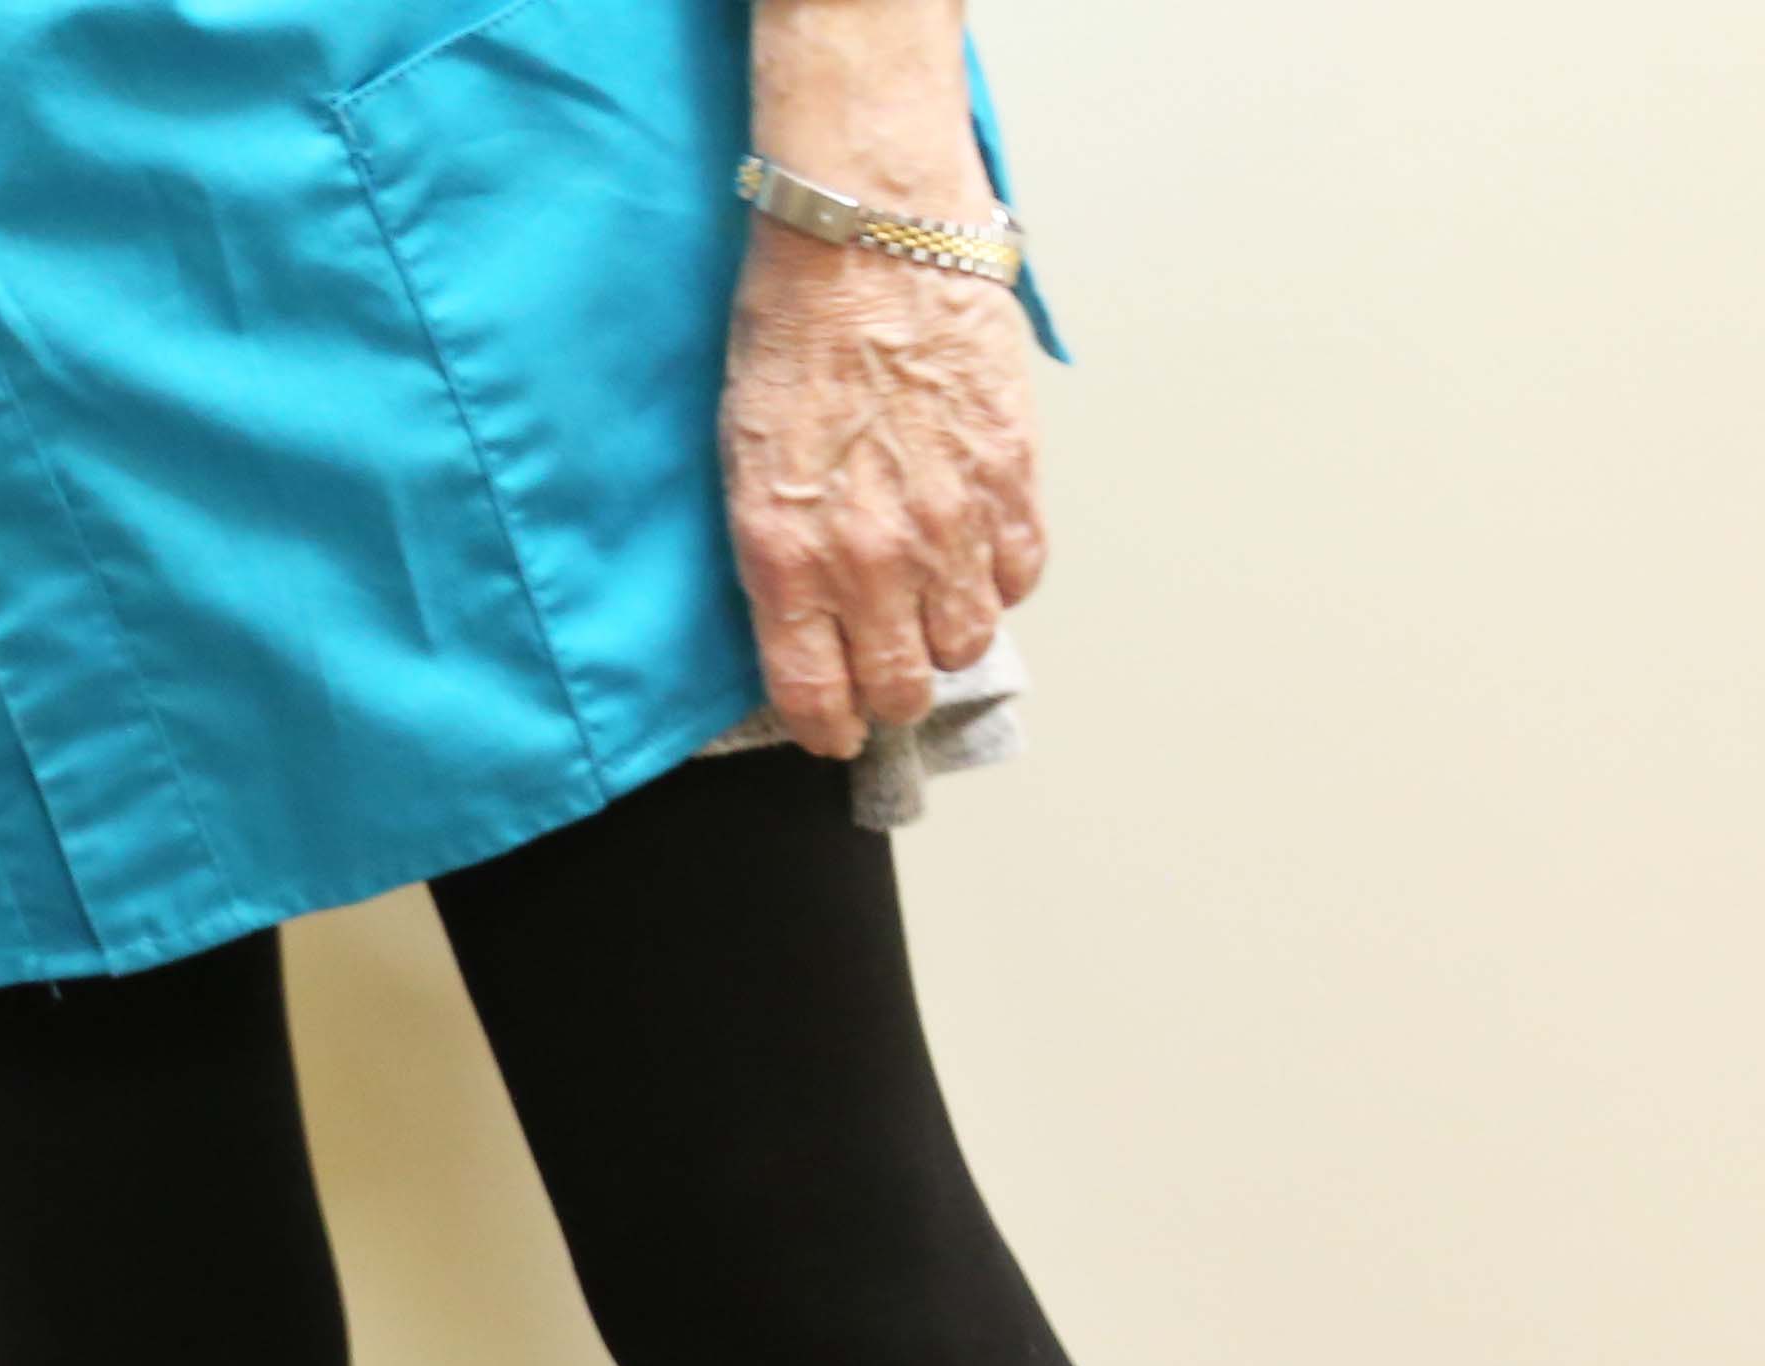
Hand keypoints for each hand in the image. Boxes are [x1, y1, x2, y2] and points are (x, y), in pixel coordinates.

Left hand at [723, 0, 1044, 759]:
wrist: (864, 238)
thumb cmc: (789, 334)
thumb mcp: (744, 461)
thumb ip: (779, 554)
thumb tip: (807, 619)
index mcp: (788, 558)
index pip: (818, 698)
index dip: (831, 728)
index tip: (836, 729)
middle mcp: (871, 557)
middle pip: (904, 686)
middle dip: (892, 690)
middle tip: (886, 666)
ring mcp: (950, 520)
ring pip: (969, 641)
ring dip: (949, 635)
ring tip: (932, 602)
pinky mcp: (1011, 475)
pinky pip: (1020, 571)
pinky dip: (1001, 576)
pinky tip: (976, 550)